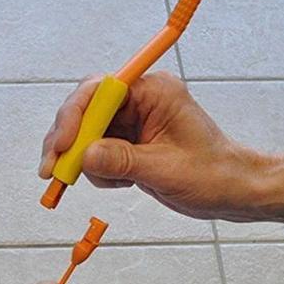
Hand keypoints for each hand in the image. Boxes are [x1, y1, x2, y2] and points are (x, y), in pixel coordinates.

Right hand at [39, 71, 283, 228]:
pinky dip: (98, 172)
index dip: (74, 117)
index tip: (62, 147)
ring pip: (86, 135)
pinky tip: (122, 184)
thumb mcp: (165, 169)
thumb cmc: (211, 174)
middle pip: (84, 111)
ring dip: (82, 161)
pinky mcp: (128, 144)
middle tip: (52, 173)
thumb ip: (123, 161)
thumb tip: (85, 156)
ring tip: (109, 183)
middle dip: (67, 142)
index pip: (100, 91)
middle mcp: (139, 101)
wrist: (231, 191)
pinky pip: (97, 154)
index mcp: (153, 92)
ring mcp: (132, 123)